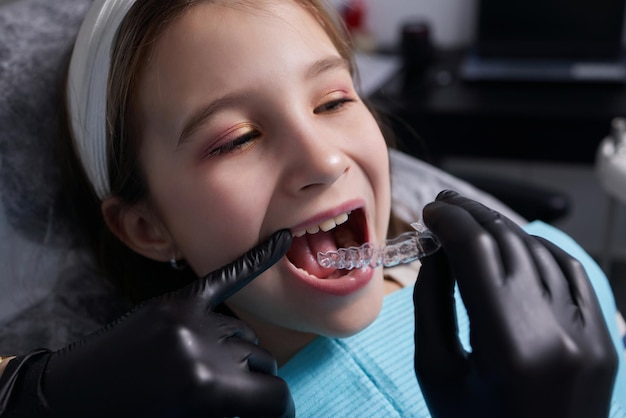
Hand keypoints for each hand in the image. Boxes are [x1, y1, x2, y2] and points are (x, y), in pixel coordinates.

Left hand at [0, 230, 294, 417]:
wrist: (69, 399)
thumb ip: (233, 410)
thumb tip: (269, 404)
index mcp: (205, 389)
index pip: (274, 396)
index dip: (279, 409)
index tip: (275, 413)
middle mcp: (200, 348)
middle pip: (260, 362)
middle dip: (256, 383)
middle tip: (237, 398)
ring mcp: (186, 319)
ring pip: (243, 334)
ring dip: (242, 353)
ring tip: (223, 369)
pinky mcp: (174, 303)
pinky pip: (223, 280)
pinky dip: (252, 263)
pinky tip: (280, 241)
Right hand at [413, 190, 616, 417]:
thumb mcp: (436, 370)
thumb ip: (432, 303)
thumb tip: (436, 250)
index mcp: (508, 347)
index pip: (476, 252)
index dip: (449, 221)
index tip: (429, 213)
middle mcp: (557, 333)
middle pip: (510, 243)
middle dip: (472, 215)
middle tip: (446, 206)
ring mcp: (590, 336)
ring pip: (542, 252)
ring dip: (503, 231)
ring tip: (474, 226)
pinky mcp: (605, 340)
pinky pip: (573, 274)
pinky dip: (540, 252)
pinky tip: (515, 247)